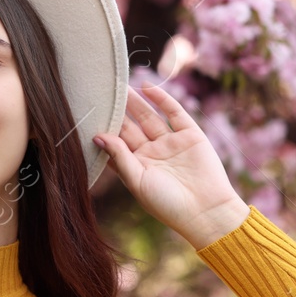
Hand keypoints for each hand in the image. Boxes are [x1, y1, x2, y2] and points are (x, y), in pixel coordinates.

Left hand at [93, 82, 249, 247]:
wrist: (206, 211)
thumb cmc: (168, 204)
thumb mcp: (138, 181)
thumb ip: (119, 156)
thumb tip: (97, 136)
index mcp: (137, 166)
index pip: (117, 143)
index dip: (105, 128)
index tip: (89, 112)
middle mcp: (153, 153)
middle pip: (131, 127)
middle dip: (118, 110)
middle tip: (102, 91)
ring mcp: (171, 143)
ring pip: (149, 116)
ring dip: (135, 101)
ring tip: (119, 85)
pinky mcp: (190, 135)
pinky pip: (174, 112)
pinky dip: (161, 98)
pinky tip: (146, 87)